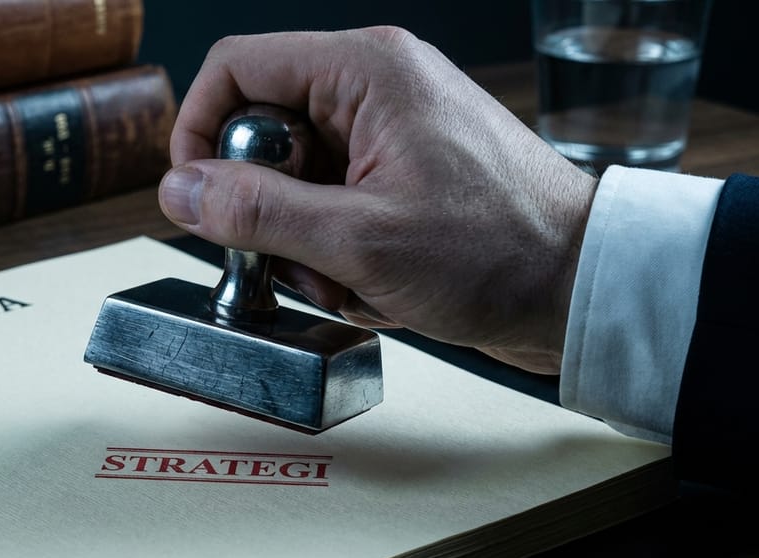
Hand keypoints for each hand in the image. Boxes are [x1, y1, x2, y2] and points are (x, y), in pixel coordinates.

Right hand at [158, 27, 596, 373]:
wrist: (579, 288)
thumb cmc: (498, 252)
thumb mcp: (358, 240)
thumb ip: (257, 212)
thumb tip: (179, 191)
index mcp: (366, 72)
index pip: (237, 68)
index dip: (199, 132)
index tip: (198, 198)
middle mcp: (374, 90)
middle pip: (260, 130)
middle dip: (262, 206)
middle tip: (289, 257)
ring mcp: (387, 134)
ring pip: (291, 178)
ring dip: (299, 241)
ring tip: (344, 278)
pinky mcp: (398, 176)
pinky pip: (328, 204)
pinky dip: (331, 250)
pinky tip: (367, 281)